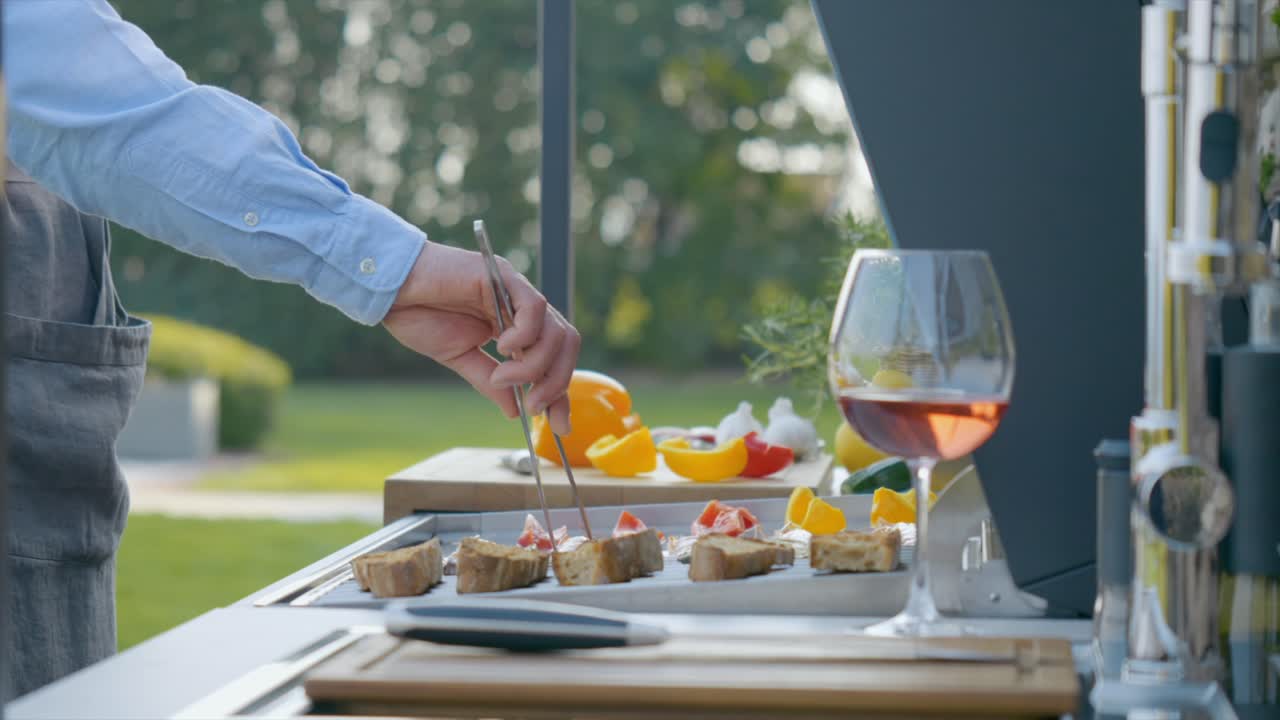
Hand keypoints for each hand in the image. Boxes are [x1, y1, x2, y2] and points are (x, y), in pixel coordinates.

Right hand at [383, 241, 579, 434]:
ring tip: (504, 377)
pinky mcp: (503, 276)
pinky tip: (501, 347)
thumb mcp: (459, 357)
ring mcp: (514, 291)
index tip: (560, 425)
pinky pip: (534, 308)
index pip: (552, 359)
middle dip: (556, 383)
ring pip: (556, 331)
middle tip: (534, 406)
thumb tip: (514, 411)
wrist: (389, 288)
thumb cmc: (418, 314)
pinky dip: (524, 336)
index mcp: (513, 327)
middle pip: (565, 345)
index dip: (561, 392)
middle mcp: (520, 308)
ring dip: (535, 365)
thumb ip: (488, 381)